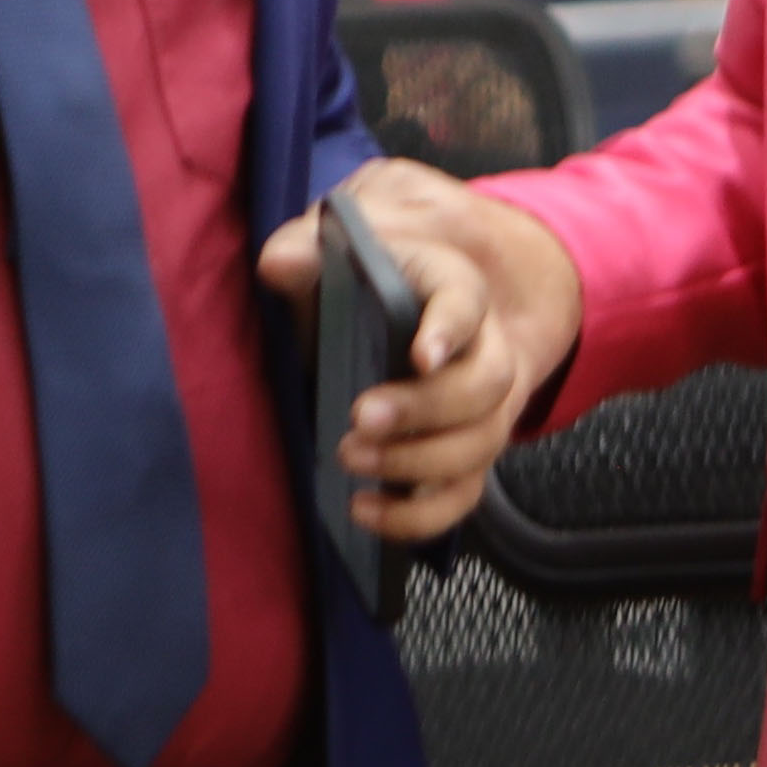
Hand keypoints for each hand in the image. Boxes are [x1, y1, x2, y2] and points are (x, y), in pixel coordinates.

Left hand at [255, 164, 579, 543]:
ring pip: (480, 443)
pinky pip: (461, 496)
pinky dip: (419, 516)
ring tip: (350, 459)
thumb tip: (280, 265)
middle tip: (360, 417)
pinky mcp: (463, 459)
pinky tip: (365, 510)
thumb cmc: (360, 280)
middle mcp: (483, 349)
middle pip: (485, 383)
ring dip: (419, 462)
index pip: (466, 301)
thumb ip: (304, 251)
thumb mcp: (331, 251)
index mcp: (451, 286)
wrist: (393, 309)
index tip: (422, 355)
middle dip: (426, 408)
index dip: (450, 329)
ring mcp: (481, 409)